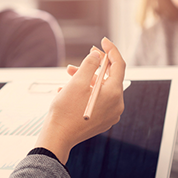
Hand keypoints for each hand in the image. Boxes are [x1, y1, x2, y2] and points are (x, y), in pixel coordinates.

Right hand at [35, 37, 125, 163]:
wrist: (58, 137)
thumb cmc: (66, 110)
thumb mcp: (77, 82)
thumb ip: (90, 64)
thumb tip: (98, 55)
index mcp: (114, 94)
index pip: (119, 65)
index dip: (111, 50)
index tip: (102, 41)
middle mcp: (116, 105)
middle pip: (110, 77)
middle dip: (96, 65)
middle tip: (87, 54)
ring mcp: (110, 114)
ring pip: (102, 88)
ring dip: (88, 78)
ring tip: (69, 73)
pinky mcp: (102, 120)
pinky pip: (98, 99)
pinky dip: (87, 90)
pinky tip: (69, 89)